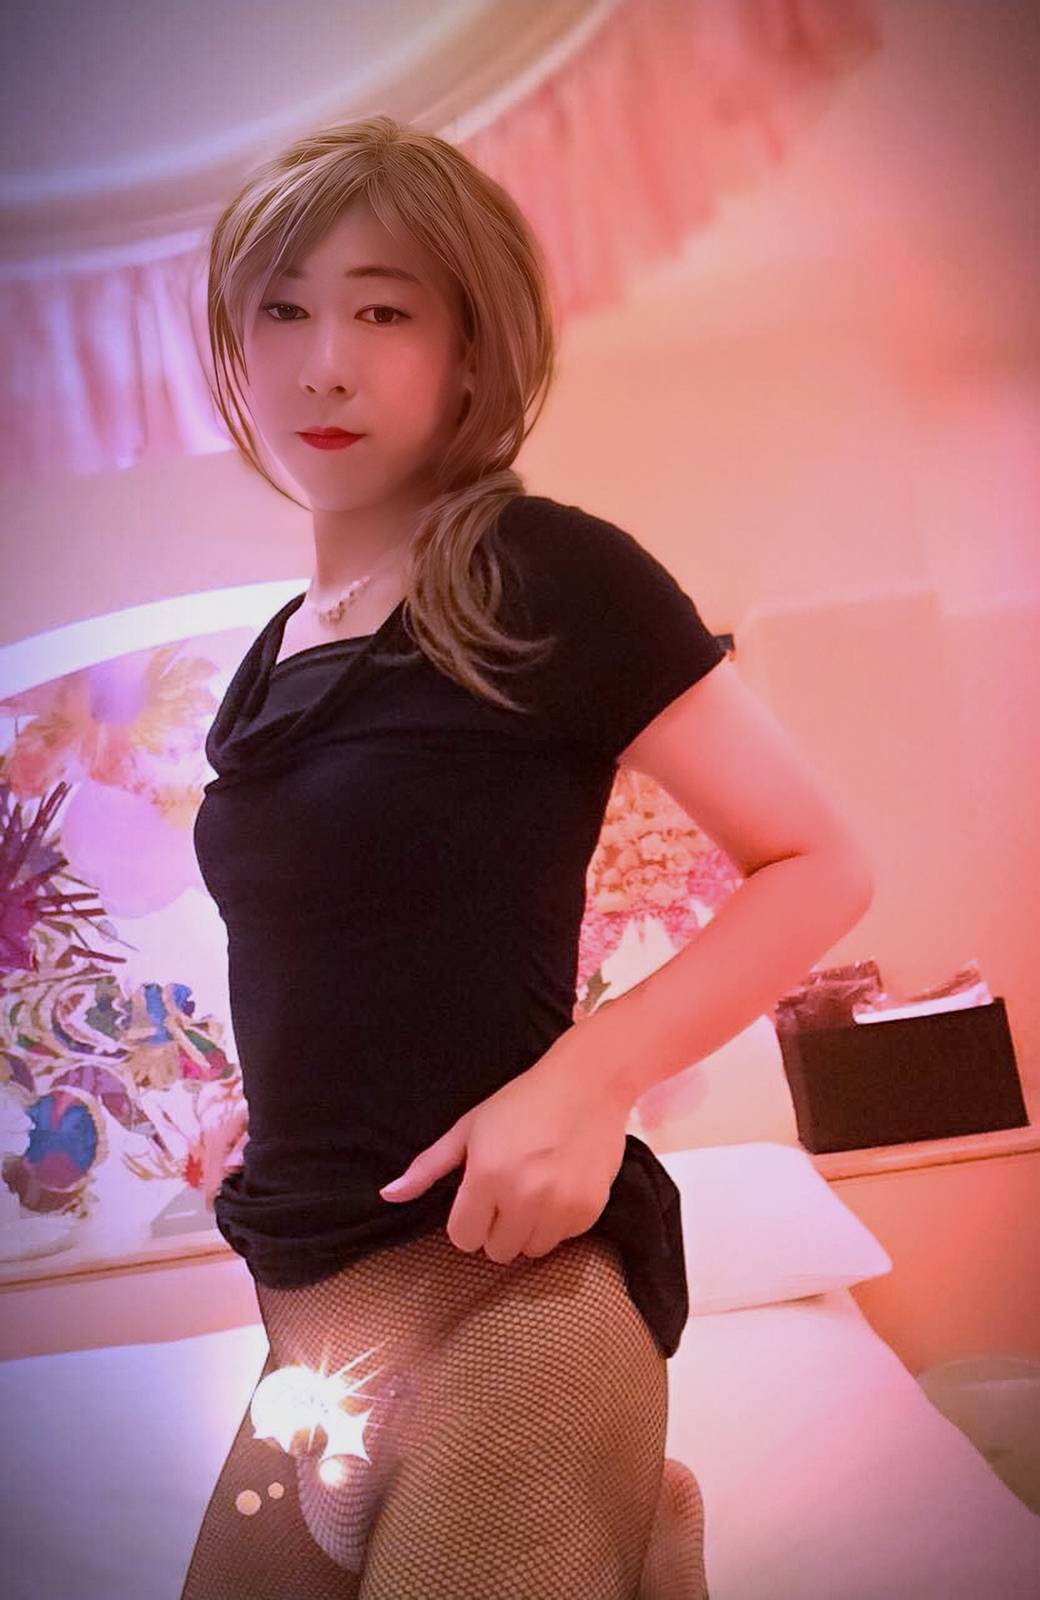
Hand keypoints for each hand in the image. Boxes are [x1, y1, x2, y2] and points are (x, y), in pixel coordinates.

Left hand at [379, 1036, 628, 1264]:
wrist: (589, 1083)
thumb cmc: (522, 1101)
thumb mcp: (469, 1128)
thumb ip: (429, 1167)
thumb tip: (388, 1195)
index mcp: (487, 1176)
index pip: (463, 1238)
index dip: (467, 1219)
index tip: (480, 1198)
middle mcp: (524, 1197)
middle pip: (497, 1251)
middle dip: (497, 1227)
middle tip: (509, 1192)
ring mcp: (560, 1206)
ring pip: (531, 1251)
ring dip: (528, 1229)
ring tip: (535, 1192)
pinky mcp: (589, 1210)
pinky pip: (563, 1239)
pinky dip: (558, 1222)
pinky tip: (559, 1188)